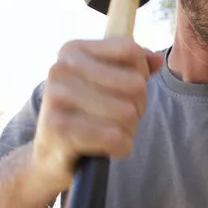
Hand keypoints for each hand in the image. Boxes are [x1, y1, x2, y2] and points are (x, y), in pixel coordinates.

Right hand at [31, 38, 163, 191]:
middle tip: (117, 119)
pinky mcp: (58, 128)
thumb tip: (158, 59)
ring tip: (108, 134)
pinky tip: (105, 149)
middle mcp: (61, 68)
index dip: (141, 76)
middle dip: (137, 108)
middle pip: (135, 84)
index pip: (132, 51)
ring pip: (127, 113)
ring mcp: (56, 97)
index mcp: (73, 50)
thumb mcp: (109, 85)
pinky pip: (115, 137)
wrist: (50, 157)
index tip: (124, 92)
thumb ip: (135, 68)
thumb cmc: (86, 115)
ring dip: (128, 130)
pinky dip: (120, 147)